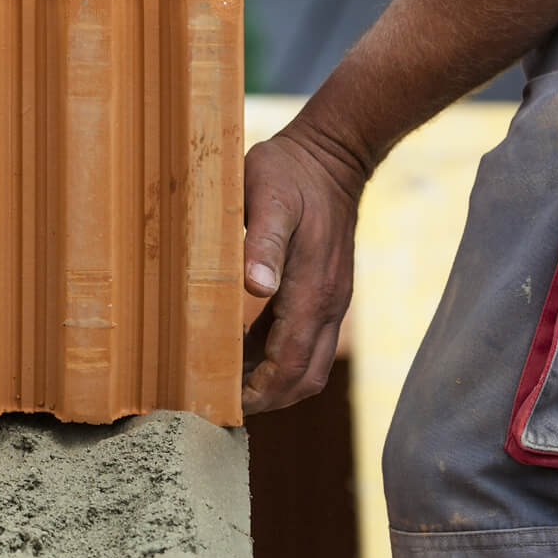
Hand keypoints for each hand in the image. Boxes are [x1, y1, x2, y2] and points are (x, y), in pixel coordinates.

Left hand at [240, 126, 363, 413]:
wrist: (334, 154)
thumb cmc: (291, 172)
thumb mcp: (267, 196)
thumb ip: (261, 241)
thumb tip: (256, 288)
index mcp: (313, 289)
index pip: (290, 363)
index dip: (260, 392)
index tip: (226, 403)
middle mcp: (329, 302)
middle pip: (305, 376)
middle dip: (269, 398)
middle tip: (223, 404)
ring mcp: (332, 298)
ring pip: (310, 363)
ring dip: (275, 381)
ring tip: (229, 383)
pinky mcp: (328, 290)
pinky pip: (307, 339)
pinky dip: (279, 356)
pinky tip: (245, 349)